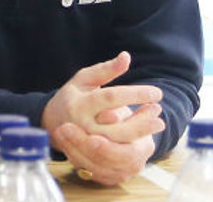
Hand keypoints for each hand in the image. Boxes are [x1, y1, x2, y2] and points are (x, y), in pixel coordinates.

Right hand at [40, 52, 164, 184]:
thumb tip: (126, 56)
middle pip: (117, 126)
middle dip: (142, 121)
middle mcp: (82, 126)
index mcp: (79, 104)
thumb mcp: (84, 79)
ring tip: (157, 123)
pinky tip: (146, 136)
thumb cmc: (72, 96)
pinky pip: (116, 155)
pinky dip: (133, 146)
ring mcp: (87, 143)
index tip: (156, 92)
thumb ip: (106, 69)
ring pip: (119, 143)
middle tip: (159, 111)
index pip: (111, 98)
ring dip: (141, 133)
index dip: (135, 94)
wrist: (52, 122)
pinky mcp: (92, 155)